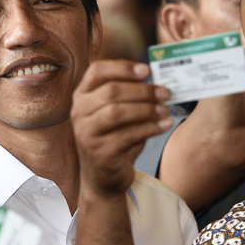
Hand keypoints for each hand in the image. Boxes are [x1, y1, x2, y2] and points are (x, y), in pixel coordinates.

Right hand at [71, 60, 171, 197]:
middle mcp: (79, 112)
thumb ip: (129, 95)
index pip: (97, 71)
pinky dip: (150, 128)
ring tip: (165, 109)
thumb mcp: (116, 112)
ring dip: (146, 109)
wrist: (103, 178)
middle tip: (165, 93)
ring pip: (117, 112)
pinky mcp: (98, 152)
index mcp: (82, 96)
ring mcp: (86, 132)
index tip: (147, 70)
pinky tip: (165, 125)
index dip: (122, 67)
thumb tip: (158, 80)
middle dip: (142, 90)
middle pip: (111, 91)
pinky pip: (127, 135)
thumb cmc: (114, 139)